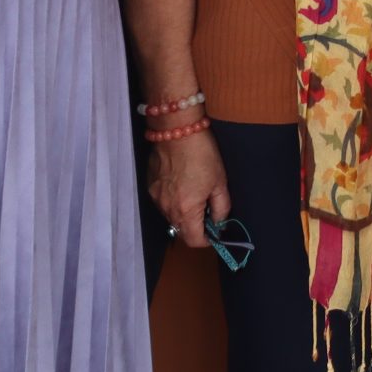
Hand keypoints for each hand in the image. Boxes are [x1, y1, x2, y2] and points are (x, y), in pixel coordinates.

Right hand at [149, 129, 231, 248]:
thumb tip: (219, 223)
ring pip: (171, 217)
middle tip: (208, 209)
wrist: (177, 130)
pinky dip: (173, 200)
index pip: (193, 241)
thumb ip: (221, 208)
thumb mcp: (220, 182)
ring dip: (184, 213)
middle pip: (181, 230)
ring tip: (195, 193)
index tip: (215, 231)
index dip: (206, 240)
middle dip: (196, 226)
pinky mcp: (149, 187)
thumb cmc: (202, 154)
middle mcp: (166, 209)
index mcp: (185, 211)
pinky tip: (182, 183)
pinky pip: (163, 202)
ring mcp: (155, 198)